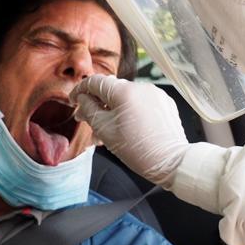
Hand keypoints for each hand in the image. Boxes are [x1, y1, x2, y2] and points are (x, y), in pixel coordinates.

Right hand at [72, 75, 188, 185]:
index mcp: (124, 91)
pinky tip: (125, 129)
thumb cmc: (138, 150)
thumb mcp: (105, 131)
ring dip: (112, 110)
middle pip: (111, 90)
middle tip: (85, 119)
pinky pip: (140, 103)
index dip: (80, 91)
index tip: (73, 101)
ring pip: (126, 98)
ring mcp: (155, 94)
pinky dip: (130, 112)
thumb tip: (83, 98)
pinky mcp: (164, 103)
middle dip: (96, 104)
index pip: (95, 82)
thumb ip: (89, 110)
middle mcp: (141, 87)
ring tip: (106, 131)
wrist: (171, 162)